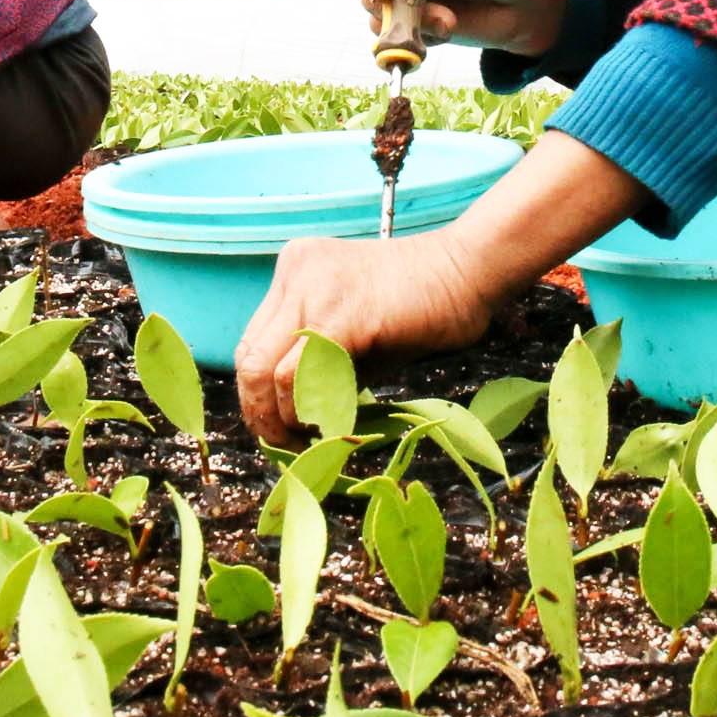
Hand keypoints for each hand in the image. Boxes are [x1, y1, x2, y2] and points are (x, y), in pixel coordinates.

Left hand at [234, 133, 652, 444]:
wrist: (468, 271)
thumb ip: (321, 364)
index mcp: (294, 272)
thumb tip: (297, 418)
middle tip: (282, 445)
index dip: (258, 394)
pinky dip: (310, 410)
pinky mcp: (339, 313)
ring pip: (265, 370)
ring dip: (282, 418)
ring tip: (308, 441)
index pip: (253, 343)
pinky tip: (331, 426)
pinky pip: (301, 375)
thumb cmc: (422, 305)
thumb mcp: (356, 332)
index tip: (275, 428)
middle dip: (259, 412)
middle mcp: (293, 274)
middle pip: (249, 358)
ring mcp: (312, 290)